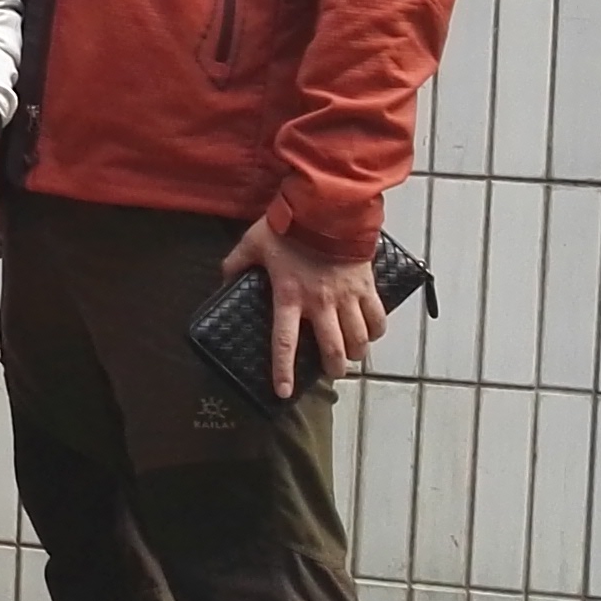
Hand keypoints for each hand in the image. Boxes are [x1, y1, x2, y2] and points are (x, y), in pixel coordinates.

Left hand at [226, 216, 386, 397]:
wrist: (326, 207)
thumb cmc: (288, 227)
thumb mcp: (252, 244)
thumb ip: (236, 263)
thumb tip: (222, 278)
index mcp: (289, 296)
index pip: (284, 342)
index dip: (283, 370)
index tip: (284, 392)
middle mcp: (320, 303)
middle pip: (332, 348)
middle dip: (334, 367)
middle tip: (332, 373)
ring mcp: (347, 296)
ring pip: (359, 338)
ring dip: (356, 352)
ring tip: (351, 356)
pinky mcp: (367, 286)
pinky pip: (378, 317)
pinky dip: (377, 331)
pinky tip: (372, 334)